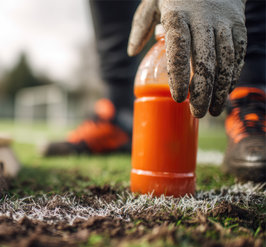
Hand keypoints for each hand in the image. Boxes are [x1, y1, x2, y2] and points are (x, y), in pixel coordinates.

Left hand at [128, 0, 246, 117]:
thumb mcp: (153, 2)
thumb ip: (141, 26)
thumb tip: (132, 52)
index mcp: (177, 16)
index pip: (178, 49)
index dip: (179, 75)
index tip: (178, 98)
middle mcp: (203, 20)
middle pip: (204, 61)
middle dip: (202, 91)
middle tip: (196, 113)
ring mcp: (223, 23)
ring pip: (224, 61)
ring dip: (220, 89)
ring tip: (212, 111)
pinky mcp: (238, 25)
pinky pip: (236, 55)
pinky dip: (232, 76)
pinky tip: (224, 93)